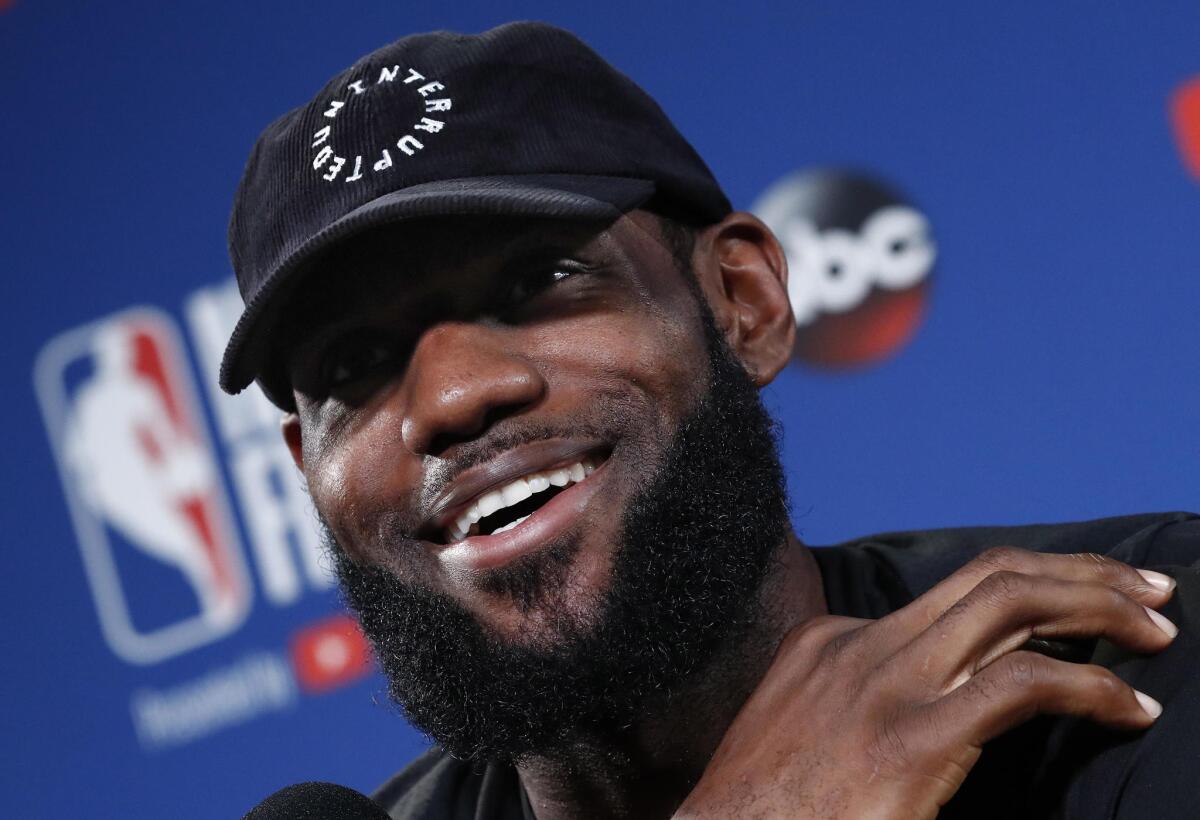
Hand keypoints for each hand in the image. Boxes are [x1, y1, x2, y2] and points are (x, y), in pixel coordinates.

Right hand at [675, 548, 1177, 818]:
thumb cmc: (766, 812)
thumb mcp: (803, 733)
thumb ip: (855, 702)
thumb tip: (934, 712)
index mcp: (832, 641)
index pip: (949, 596)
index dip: (1029, 597)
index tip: (1075, 621)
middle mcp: (861, 645)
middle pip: (989, 576)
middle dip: (1079, 573)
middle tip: (1147, 589)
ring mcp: (884, 685)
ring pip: (1010, 602)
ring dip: (1098, 605)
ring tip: (1156, 625)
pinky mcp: (911, 739)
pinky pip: (1023, 684)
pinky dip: (1092, 688)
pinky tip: (1130, 708)